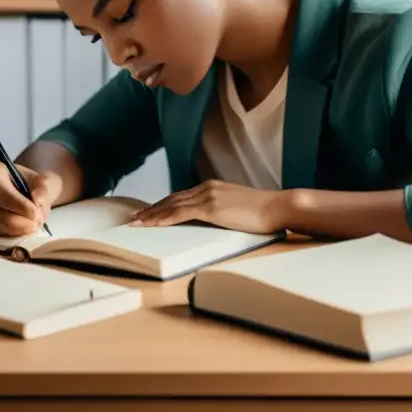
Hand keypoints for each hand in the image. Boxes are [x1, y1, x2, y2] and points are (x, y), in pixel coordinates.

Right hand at [0, 161, 63, 236]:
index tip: (36, 214)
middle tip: (36, 223)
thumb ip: (45, 190)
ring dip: (15, 231)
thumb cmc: (33, 185)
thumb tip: (37, 203)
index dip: (20, 207)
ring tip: (31, 225)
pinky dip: (9, 237)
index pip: (1, 194)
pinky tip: (21, 230)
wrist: (27, 193)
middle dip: (18, 223)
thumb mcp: (46, 182)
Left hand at [127, 179, 290, 233]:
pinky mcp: (210, 208)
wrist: (278, 207)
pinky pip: (180, 214)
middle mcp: (206, 188)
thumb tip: (214, 220)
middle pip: (171, 199)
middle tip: (133, 218)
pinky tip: (151, 224)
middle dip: (151, 209)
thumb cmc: (263, 212)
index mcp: (212, 187)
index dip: (162, 205)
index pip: (180, 197)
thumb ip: (222, 210)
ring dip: (151, 215)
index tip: (148, 212)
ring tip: (135, 223)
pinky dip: (162, 219)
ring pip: (171, 206)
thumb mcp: (237, 208)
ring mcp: (207, 196)